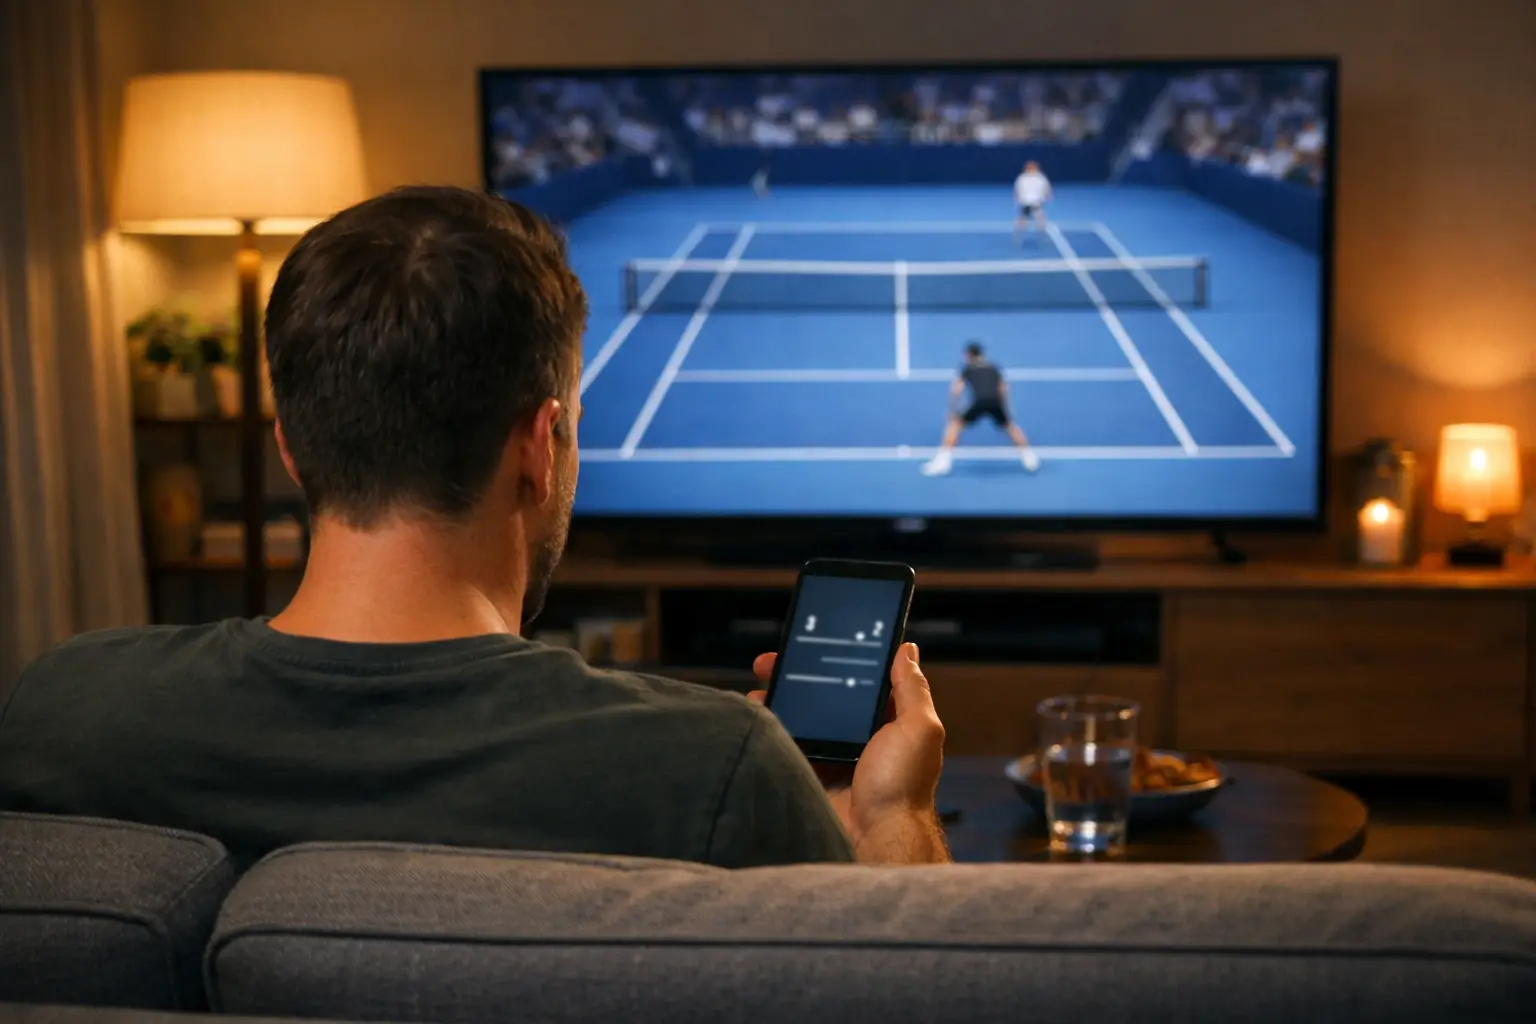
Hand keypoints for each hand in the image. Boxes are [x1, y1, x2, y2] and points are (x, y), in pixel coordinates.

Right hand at [749, 642, 945, 850]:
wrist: (876, 838)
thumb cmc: (904, 785)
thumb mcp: (919, 728)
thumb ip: (912, 688)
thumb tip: (906, 649)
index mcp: (891, 720)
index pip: (861, 679)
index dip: (837, 657)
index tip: (815, 642)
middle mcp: (863, 735)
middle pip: (825, 695)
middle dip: (798, 676)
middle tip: (770, 663)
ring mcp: (836, 755)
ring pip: (804, 718)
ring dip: (780, 700)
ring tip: (758, 689)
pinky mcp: (814, 773)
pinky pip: (791, 744)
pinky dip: (774, 730)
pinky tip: (758, 718)